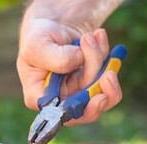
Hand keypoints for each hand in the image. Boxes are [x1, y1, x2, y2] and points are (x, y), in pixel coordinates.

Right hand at [18, 0, 122, 125]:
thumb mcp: (37, 45)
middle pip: (87, 109)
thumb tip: (78, 62)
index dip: (82, 111)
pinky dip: (106, 53)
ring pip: (100, 89)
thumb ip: (55, 58)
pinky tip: (98, 36)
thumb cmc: (37, 37)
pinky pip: (107, 74)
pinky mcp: (91, 81)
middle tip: (110, 73)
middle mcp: (59, 100)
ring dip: (100, 59)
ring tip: (93, 36)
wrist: (51, 25)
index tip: (99, 97)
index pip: (61, 115)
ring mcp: (77, 92)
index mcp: (39, 98)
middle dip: (101, 88)